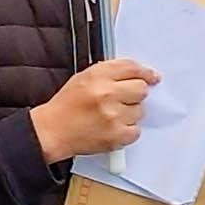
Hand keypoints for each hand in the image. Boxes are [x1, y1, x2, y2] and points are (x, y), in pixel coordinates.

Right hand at [32, 60, 159, 163]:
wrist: (52, 131)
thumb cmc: (67, 106)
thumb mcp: (84, 78)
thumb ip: (110, 72)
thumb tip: (139, 74)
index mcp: (97, 76)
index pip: (132, 68)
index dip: (145, 72)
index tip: (152, 77)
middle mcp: (106, 94)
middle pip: (141, 89)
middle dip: (135, 94)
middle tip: (123, 100)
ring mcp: (113, 116)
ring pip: (140, 111)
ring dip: (130, 113)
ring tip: (111, 116)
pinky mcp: (116, 136)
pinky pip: (136, 130)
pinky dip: (127, 130)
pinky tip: (113, 128)